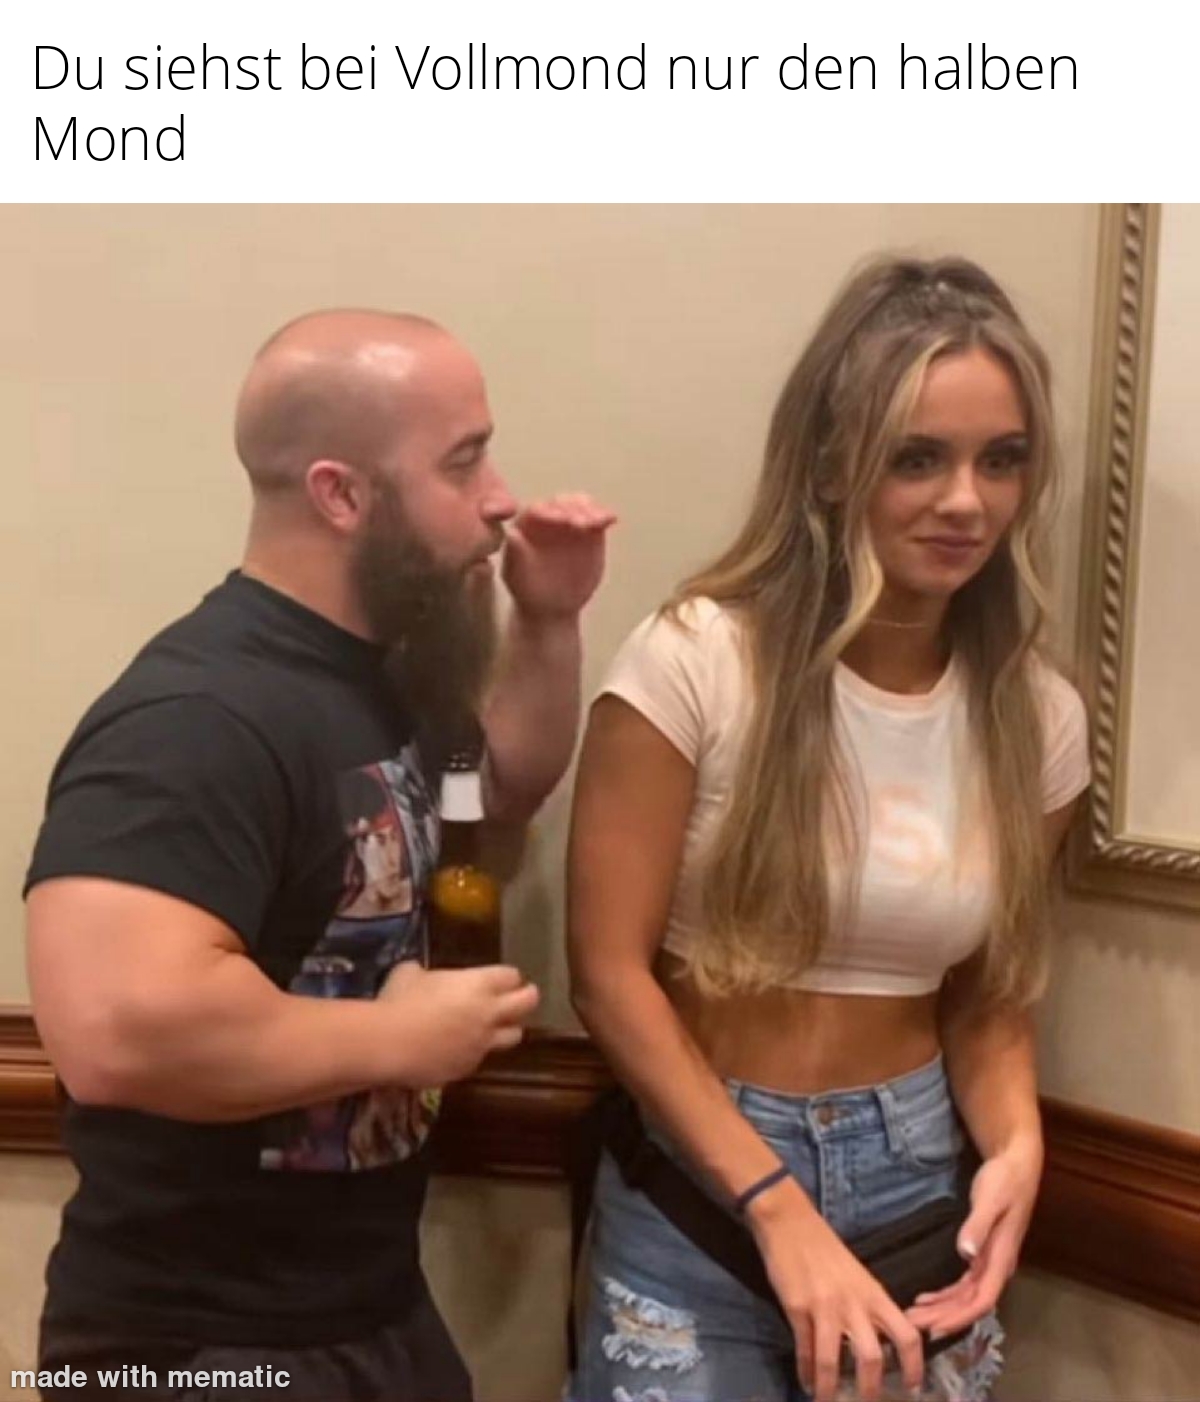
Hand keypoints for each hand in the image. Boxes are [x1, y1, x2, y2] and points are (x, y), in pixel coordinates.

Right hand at [378, 962, 538, 1084]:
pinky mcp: (467, 1069)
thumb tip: (421, 974)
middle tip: (525, 997)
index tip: (504, 978)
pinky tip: (457, 1049)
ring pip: (512, 1037)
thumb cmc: (400, 1000)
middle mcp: (489, 1014)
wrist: (389, 1045)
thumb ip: (424, 973)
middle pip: (527, 1004)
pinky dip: (474, 1051)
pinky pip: (480, 1058)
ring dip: (507, 1029)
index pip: (511, 976)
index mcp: (479, 985)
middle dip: (528, 998)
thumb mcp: (409, 973)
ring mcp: (481, 1045)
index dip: (509, 977)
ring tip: (497, 1027)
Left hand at [500, 493, 616, 620]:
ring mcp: (569, 521)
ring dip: (590, 510)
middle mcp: (547, 517)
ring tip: (597, 522)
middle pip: (560, 503)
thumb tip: (512, 534)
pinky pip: (597, 517)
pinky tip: (611, 519)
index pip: (536, 510)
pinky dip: (604, 516)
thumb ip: (516, 554)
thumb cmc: (528, 591)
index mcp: (525, 524)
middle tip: (580, 523)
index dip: (548, 512)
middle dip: (572, 510)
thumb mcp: (516, 576)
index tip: (558, 519)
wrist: (552, 606)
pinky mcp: (590, 530)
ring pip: (581, 505)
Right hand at [748, 1179, 923, 1401]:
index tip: (912, 1389)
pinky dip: (806, 1372)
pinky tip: (806, 1382)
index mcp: (874, 1294)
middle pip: (872, 1356)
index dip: (914, 1367)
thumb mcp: (858, 1277)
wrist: (790, 1222)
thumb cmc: (826, 1250)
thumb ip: (869, 1308)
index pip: (907, 1335)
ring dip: (830, 1390)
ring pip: (832, 1361)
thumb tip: (879, 1347)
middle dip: (870, 1390)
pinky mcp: (797, 1308)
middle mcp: (853, 1303)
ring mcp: (824, 1306)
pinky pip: (804, 1350)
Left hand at [905, 1142, 1042, 1341]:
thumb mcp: (991, 1200)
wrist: (1017, 1164)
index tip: (934, 1328)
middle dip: (943, 1317)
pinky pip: (965, 1284)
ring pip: (966, 1296)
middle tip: (912, 1325)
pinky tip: (929, 1299)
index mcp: (1002, 1259)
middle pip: (970, 1303)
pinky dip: (947, 1295)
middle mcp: (998, 1266)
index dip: (958, 1317)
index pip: (981, 1300)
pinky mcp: (984, 1253)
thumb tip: (966, 1254)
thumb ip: (978, 1226)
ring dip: (942, 1308)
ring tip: (915, 1316)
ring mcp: (991, 1261)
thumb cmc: (1005, 1180)